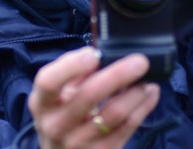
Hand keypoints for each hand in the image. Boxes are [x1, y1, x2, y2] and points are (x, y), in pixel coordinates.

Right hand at [28, 47, 160, 148]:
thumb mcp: (57, 94)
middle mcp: (57, 124)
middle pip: (88, 95)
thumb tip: (99, 51)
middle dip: (118, 74)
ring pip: (114, 113)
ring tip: (146, 78)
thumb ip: (73, 72)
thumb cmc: (60, 114)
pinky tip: (150, 93)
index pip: (48, 82)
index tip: (93, 54)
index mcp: (42, 103)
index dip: (70, 66)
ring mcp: (80, 142)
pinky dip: (143, 107)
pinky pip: (128, 127)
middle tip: (139, 61)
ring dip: (135, 92)